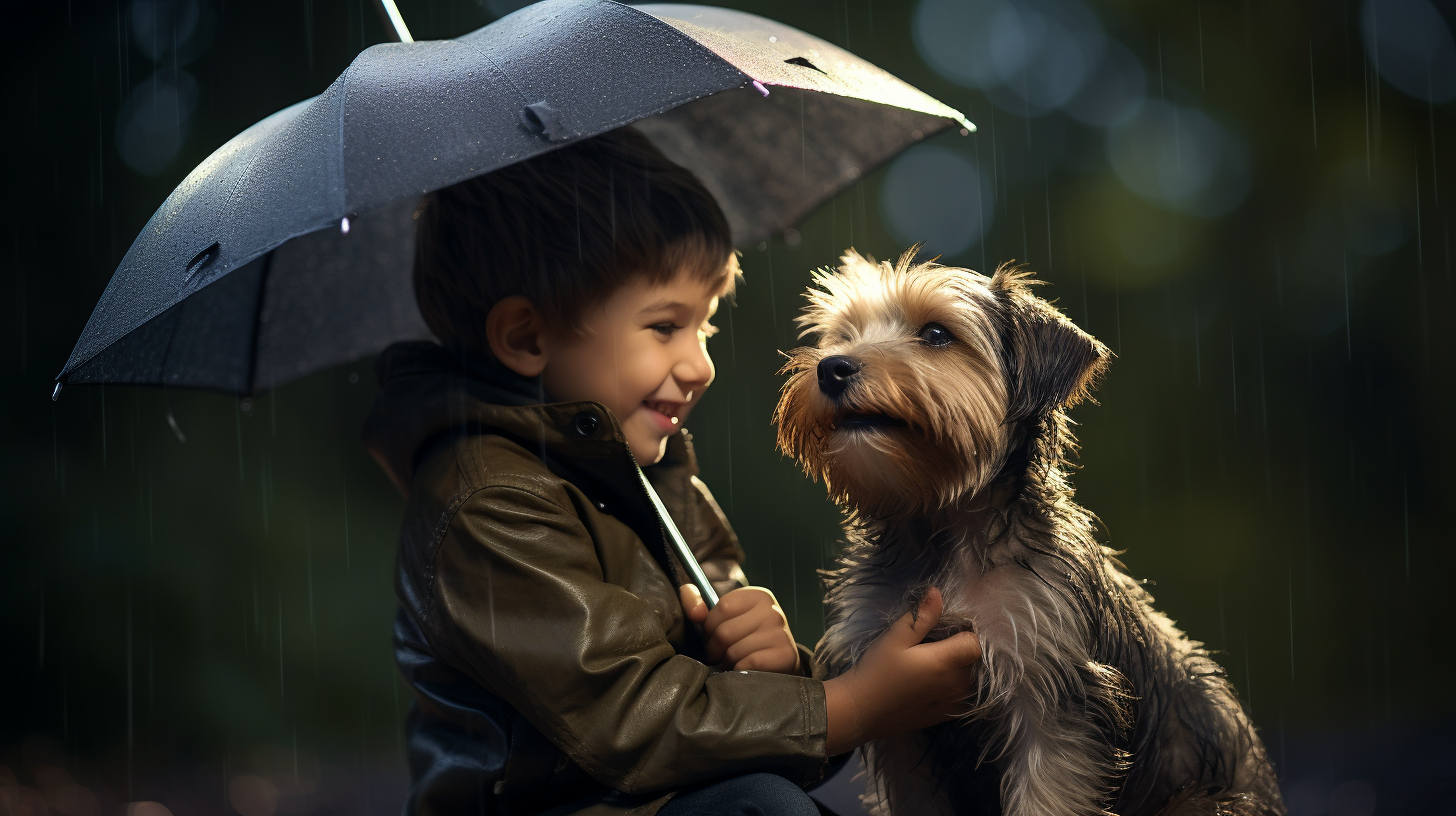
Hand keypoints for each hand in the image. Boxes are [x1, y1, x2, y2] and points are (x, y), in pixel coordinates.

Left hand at [680, 584, 801, 673]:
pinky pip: (746, 666)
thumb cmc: (745, 636)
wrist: (779, 662)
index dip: (710, 626)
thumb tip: (695, 613)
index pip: (722, 607)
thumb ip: (697, 602)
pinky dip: (739, 671)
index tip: (712, 635)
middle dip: (714, 648)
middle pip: (725, 632)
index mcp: (758, 596)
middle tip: (719, 654)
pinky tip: (743, 669)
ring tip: (731, 662)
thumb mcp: (723, 615)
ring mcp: (780, 634)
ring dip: (726, 662)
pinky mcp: (784, 656)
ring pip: (733, 652)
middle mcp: (773, 611)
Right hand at [821, 588, 980, 754]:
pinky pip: (961, 697)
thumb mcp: (895, 638)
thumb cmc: (876, 670)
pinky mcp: (944, 716)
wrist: (859, 711)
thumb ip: (921, 617)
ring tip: (932, 663)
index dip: (963, 632)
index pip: (974, 643)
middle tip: (933, 644)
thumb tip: (937, 593)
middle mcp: (956, 685)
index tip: (945, 629)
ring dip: (958, 669)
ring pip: (968, 679)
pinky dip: (954, 687)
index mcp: (946, 662)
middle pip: (973, 660)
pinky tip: (931, 683)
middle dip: (959, 649)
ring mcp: (952, 703)